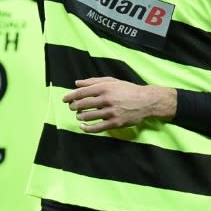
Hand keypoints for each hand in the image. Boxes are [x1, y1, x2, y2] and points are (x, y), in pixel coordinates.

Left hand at [62, 76, 176, 133]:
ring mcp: (111, 112)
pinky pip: (97, 128)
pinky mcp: (115, 123)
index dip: (71, 96)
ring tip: (79, 115)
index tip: (64, 99)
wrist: (145, 101)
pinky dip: (87, 128)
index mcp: (105, 87)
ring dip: (80, 116)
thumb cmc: (127, 89)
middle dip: (73, 106)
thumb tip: (76, 83)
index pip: (82, 92)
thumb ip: (93, 81)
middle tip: (71, 107)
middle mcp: (106, 99)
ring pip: (88, 116)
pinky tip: (83, 127)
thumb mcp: (111, 81)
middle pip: (83, 104)